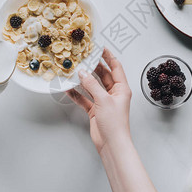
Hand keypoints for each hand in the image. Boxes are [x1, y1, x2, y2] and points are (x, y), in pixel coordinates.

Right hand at [67, 49, 158, 191]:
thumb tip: (82, 72)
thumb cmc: (114, 123)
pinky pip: (85, 98)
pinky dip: (77, 94)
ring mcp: (104, 101)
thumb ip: (92, 85)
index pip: (116, 67)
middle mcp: (114, 93)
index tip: (100, 48)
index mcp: (122, 88)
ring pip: (92, 86)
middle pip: (103, 75)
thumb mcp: (103, 100)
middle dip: (93, 67)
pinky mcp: (95, 110)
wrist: (111, 144)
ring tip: (74, 70)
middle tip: (83, 57)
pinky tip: (69, 88)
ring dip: (83, 80)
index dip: (108, 56)